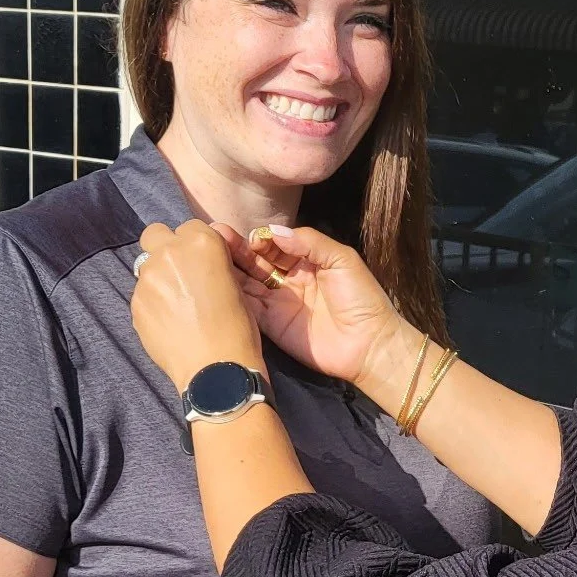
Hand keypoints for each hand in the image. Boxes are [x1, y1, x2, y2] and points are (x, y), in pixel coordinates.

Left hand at [131, 221, 263, 392]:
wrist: (216, 369)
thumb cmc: (237, 327)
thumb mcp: (236, 285)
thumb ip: (211, 263)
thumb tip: (197, 264)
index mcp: (201, 242)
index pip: (190, 226)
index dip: (196, 244)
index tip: (203, 261)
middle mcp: (169, 253)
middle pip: (156, 234)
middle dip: (165, 247)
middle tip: (180, 272)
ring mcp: (147, 279)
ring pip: (147, 266)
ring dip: (159, 278)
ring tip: (178, 306)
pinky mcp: (135, 304)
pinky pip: (142, 295)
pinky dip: (153, 303)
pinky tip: (170, 323)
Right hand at [216, 224, 403, 389]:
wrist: (369, 345)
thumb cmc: (361, 299)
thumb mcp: (342, 260)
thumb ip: (310, 242)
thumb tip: (274, 231)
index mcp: (308, 260)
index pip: (276, 244)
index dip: (261, 238)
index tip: (250, 237)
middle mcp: (290, 279)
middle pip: (257, 260)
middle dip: (238, 248)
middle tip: (215, 235)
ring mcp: (279, 302)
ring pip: (248, 281)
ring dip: (229, 268)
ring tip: (208, 254)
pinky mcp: (272, 325)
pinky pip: (248, 307)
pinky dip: (232, 295)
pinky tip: (216, 282)